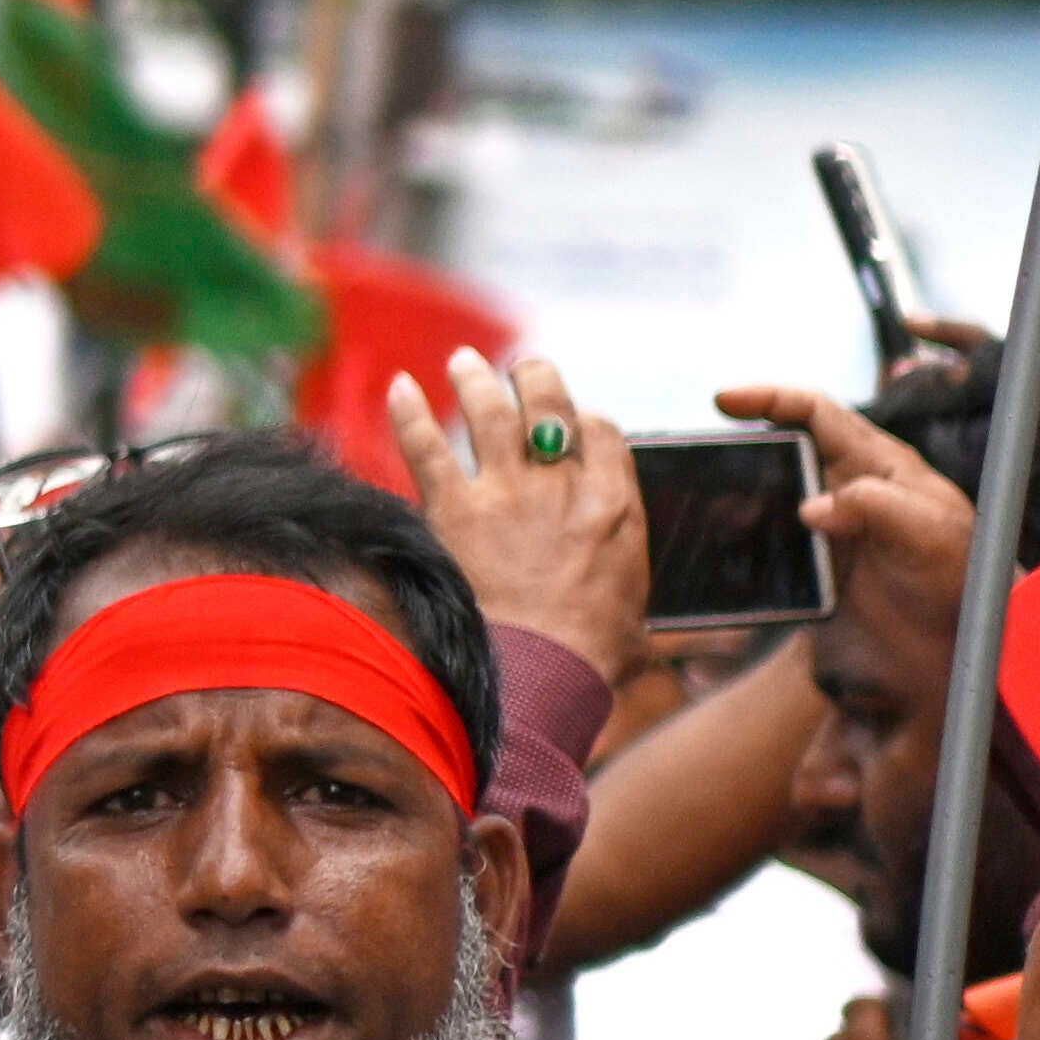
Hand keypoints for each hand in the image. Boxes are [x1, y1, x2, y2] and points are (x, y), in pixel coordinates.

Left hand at [381, 350, 641, 685]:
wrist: (538, 677)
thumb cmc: (588, 662)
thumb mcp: (635, 626)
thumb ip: (630, 608)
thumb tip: (641, 640)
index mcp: (615, 508)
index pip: (604, 434)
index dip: (585, 420)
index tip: (569, 422)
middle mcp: (563, 488)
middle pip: (550, 408)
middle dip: (535, 378)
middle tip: (521, 367)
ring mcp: (506, 494)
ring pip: (490, 413)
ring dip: (474, 380)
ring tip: (463, 361)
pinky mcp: (454, 510)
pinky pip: (427, 447)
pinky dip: (409, 412)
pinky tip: (398, 386)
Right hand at [723, 379, 970, 710]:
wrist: (965, 640)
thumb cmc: (962, 574)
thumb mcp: (928, 530)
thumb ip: (876, 506)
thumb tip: (812, 507)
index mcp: (876, 461)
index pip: (815, 412)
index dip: (770, 399)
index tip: (724, 401)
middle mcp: (847, 486)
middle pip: (780, 450)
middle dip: (740, 451)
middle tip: (704, 467)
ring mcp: (829, 526)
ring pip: (767, 497)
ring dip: (736, 503)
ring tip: (708, 517)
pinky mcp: (816, 565)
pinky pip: (768, 546)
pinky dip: (743, 546)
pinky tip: (725, 558)